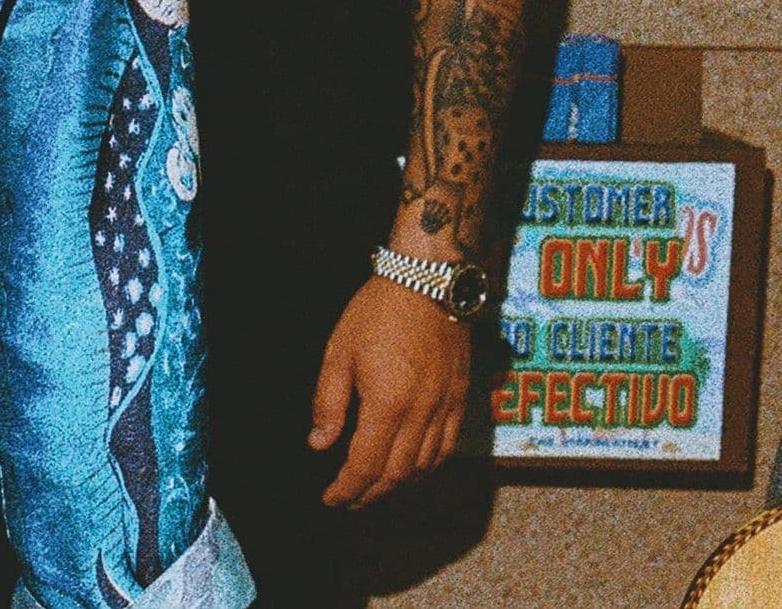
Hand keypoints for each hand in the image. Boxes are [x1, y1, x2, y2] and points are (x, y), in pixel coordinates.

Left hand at [311, 275, 472, 506]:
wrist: (429, 282)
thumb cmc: (378, 312)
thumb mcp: (338, 352)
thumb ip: (328, 402)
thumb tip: (320, 443)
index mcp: (387, 404)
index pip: (366, 466)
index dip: (347, 490)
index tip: (331, 499)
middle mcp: (421, 413)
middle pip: (397, 475)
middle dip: (370, 495)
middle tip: (349, 501)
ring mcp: (446, 408)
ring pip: (424, 466)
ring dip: (399, 485)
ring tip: (376, 489)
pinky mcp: (461, 399)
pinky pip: (448, 447)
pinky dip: (428, 466)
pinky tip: (413, 467)